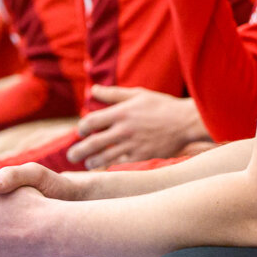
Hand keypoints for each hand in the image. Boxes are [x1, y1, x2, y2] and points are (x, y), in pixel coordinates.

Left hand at [66, 85, 207, 167]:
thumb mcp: (137, 94)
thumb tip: (93, 90)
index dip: (81, 128)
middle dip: (78, 151)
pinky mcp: (141, 156)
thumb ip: (113, 94)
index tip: (79, 132)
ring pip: (104, 157)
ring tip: (86, 164)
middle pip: (93, 143)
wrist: (185, 122)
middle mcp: (123, 130)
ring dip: (92, 162)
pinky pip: (121, 163)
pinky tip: (107, 166)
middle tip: (71, 156)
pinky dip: (112, 165)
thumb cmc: (161, 105)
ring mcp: (132, 145)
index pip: (91, 122)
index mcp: (120, 112)